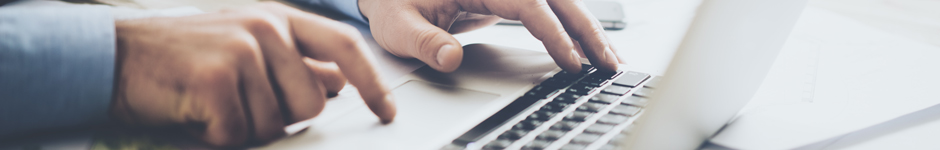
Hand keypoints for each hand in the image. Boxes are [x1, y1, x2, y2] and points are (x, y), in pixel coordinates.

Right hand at [109, 2, 394, 146]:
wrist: (112, 57)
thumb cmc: (181, 56)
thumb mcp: (246, 46)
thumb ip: (294, 61)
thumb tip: (336, 80)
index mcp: (278, 18)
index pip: (344, 48)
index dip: (371, 82)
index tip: (385, 109)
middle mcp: (266, 27)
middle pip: (311, 101)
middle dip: (281, 117)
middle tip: (240, 104)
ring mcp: (243, 50)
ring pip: (275, 123)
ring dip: (243, 127)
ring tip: (212, 104)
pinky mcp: (218, 77)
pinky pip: (240, 132)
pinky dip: (216, 135)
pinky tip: (196, 112)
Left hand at [359, 0, 624, 72]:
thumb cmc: (394, 2)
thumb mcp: (398, 24)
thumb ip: (424, 41)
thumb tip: (450, 57)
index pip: (529, 4)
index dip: (553, 33)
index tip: (571, 61)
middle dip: (588, 30)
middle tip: (610, 64)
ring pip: (560, 1)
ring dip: (588, 29)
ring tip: (611, 61)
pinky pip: (550, 7)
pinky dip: (572, 26)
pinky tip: (589, 47)